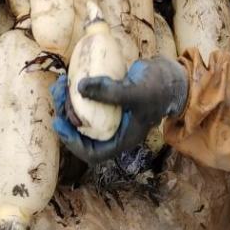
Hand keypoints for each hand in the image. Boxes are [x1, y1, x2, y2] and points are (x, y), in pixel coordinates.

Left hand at [50, 58, 187, 164]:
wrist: (170, 76)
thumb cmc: (159, 89)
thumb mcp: (136, 92)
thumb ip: (110, 92)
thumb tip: (79, 88)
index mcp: (121, 139)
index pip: (92, 153)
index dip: (73, 143)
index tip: (61, 123)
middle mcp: (113, 131)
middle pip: (81, 132)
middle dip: (66, 115)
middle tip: (58, 93)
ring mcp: (109, 116)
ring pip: (81, 116)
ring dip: (67, 102)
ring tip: (60, 84)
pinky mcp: (107, 101)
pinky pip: (86, 102)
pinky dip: (75, 92)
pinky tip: (70, 78)